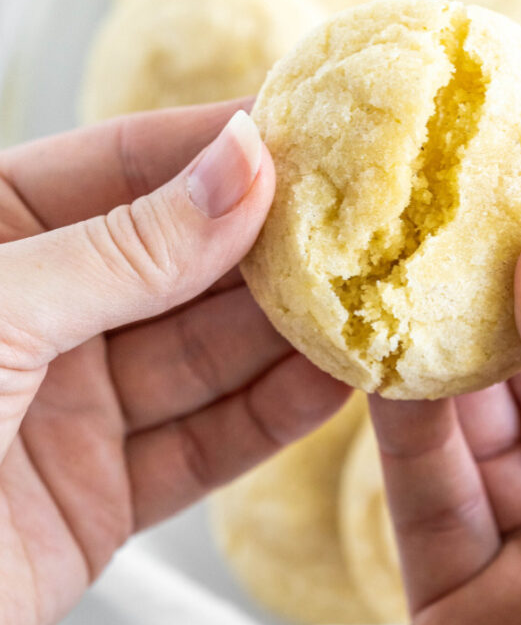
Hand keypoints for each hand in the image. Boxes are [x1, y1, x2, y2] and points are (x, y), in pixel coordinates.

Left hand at [0, 102, 348, 624]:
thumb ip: (130, 246)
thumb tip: (245, 161)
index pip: (124, 166)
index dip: (219, 145)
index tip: (317, 128)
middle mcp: (40, 311)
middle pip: (180, 261)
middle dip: (273, 242)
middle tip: (373, 216)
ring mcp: (70, 404)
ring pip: (204, 354)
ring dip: (290, 330)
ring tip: (377, 295)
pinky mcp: (99, 497)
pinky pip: (202, 446)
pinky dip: (271, 418)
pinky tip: (338, 381)